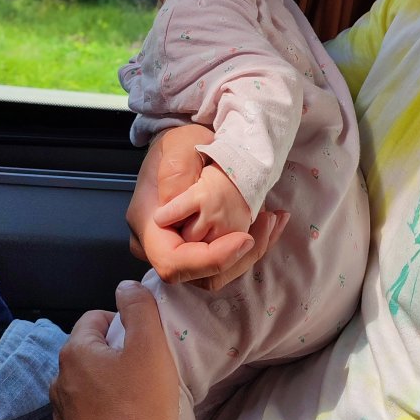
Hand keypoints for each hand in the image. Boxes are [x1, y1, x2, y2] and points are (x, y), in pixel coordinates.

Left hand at [50, 283, 178, 419]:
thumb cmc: (142, 410)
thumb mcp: (150, 347)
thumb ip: (139, 307)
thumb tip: (125, 285)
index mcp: (74, 355)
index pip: (95, 319)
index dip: (123, 323)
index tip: (146, 342)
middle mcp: (58, 385)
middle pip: (89, 355)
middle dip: (115, 356)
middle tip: (146, 371)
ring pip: (86, 390)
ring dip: (107, 389)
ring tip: (137, 404)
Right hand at [127, 126, 288, 288]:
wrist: (186, 149)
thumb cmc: (181, 145)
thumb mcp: (179, 144)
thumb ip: (176, 171)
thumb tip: (175, 206)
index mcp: (146, 224)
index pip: (173, 263)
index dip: (211, 259)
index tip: (244, 238)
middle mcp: (160, 246)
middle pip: (201, 275)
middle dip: (240, 256)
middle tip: (269, 220)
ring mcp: (179, 252)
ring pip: (217, 275)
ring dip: (251, 253)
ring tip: (273, 219)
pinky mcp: (198, 251)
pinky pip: (225, 264)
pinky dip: (251, 249)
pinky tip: (269, 224)